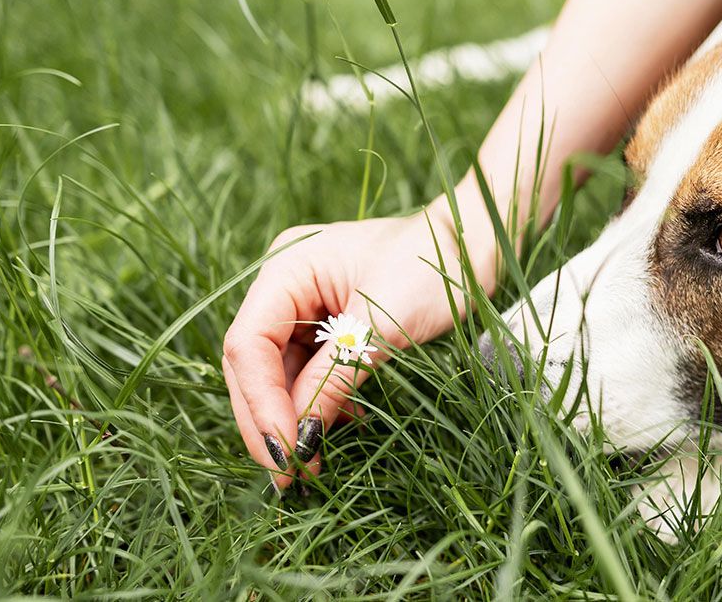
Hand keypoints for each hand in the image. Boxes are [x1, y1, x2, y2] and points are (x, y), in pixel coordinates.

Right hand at [222, 210, 490, 488]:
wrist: (473, 246)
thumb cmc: (432, 268)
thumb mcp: (381, 329)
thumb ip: (334, 380)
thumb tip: (300, 441)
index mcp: (286, 269)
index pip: (248, 344)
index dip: (259, 403)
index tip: (285, 450)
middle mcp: (285, 286)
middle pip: (254, 364)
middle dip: (269, 420)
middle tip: (289, 475)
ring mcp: (305, 306)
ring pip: (279, 375)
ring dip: (294, 419)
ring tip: (311, 465)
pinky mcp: (329, 326)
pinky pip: (309, 373)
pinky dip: (319, 405)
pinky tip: (339, 429)